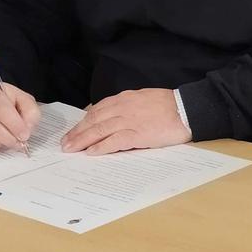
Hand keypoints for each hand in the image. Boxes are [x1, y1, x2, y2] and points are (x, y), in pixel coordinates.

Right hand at [0, 80, 39, 153]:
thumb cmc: (2, 103)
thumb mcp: (20, 99)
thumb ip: (30, 111)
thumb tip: (28, 128)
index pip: (1, 108)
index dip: (14, 124)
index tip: (25, 135)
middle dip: (10, 137)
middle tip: (20, 143)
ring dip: (1, 143)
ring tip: (8, 139)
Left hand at [61, 89, 189, 154]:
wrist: (187, 109)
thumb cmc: (168, 105)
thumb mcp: (143, 98)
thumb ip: (126, 105)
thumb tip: (111, 114)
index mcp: (124, 99)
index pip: (97, 110)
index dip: (82, 122)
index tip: (73, 131)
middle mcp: (123, 108)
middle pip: (94, 120)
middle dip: (77, 133)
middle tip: (65, 143)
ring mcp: (130, 121)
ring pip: (99, 130)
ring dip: (82, 140)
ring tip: (71, 149)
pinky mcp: (138, 133)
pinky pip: (114, 141)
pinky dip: (101, 147)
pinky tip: (91, 153)